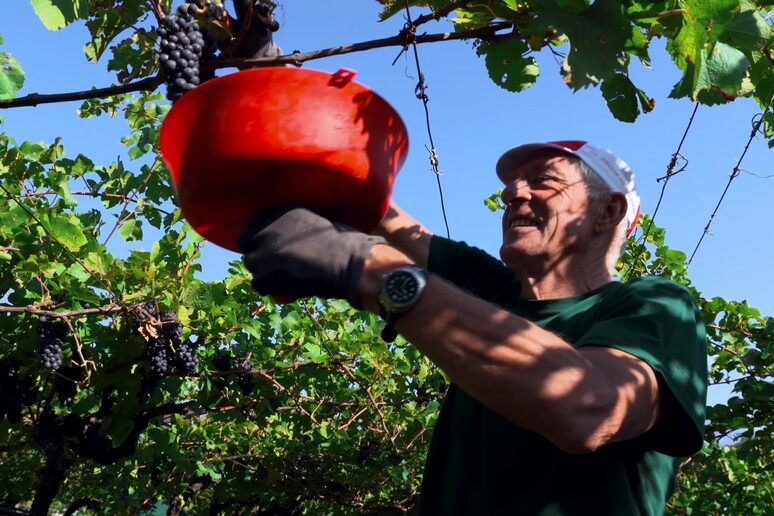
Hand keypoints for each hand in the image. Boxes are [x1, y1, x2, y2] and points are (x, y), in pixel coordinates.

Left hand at [238, 206, 385, 306]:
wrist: (349, 262)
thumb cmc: (343, 242)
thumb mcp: (314, 221)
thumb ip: (292, 228)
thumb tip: (284, 242)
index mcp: (280, 211)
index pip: (255, 221)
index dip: (262, 234)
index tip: (272, 243)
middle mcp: (266, 229)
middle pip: (245, 241)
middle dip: (257, 250)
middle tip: (273, 261)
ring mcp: (263, 252)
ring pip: (251, 264)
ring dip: (264, 270)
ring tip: (283, 276)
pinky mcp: (265, 275)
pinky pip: (258, 284)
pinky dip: (270, 288)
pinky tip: (287, 288)